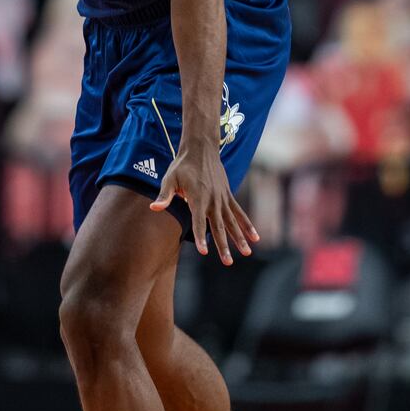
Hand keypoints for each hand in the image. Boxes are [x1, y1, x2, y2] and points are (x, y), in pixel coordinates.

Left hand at [151, 146, 258, 265]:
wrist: (201, 148)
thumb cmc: (182, 165)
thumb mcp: (170, 178)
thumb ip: (165, 195)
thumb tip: (154, 208)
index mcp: (197, 197)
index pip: (198, 221)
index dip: (200, 237)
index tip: (203, 252)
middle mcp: (212, 199)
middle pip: (218, 226)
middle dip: (223, 245)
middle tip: (228, 262)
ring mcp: (222, 197)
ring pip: (232, 221)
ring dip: (239, 238)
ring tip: (246, 253)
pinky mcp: (228, 194)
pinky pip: (239, 212)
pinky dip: (247, 224)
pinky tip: (255, 238)